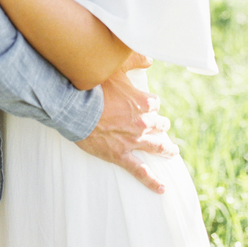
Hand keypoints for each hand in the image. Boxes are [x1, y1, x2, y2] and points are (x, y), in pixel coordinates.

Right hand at [76, 62, 177, 193]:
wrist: (74, 109)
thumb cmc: (93, 86)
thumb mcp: (115, 67)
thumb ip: (134, 60)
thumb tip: (150, 59)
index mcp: (142, 103)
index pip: (154, 104)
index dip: (151, 103)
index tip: (149, 104)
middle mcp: (141, 123)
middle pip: (158, 125)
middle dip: (162, 125)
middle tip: (164, 125)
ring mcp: (132, 141)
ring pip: (155, 146)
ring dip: (166, 149)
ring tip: (173, 151)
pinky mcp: (120, 155)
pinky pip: (140, 171)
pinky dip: (152, 181)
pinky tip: (161, 187)